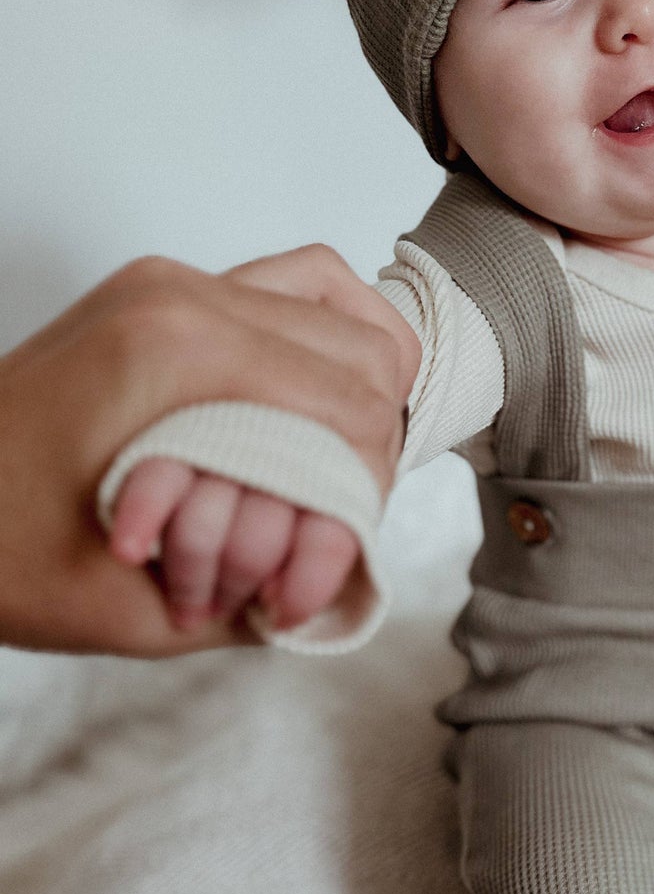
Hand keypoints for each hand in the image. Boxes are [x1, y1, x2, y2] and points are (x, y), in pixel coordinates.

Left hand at [0, 244, 418, 655]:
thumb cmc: (1, 550)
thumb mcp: (136, 612)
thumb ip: (259, 596)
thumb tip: (351, 569)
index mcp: (180, 354)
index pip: (355, 403)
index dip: (373, 482)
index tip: (350, 535)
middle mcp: (181, 294)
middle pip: (364, 351)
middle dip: (375, 440)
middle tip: (351, 505)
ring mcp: (168, 280)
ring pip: (343, 304)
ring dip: (364, 384)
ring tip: (346, 455)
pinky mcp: (160, 289)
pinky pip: (294, 286)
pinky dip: (331, 338)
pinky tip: (325, 396)